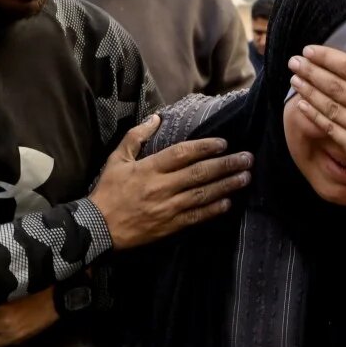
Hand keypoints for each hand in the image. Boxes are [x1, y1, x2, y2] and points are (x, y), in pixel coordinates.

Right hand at [90, 115, 252, 249]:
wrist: (97, 228)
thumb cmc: (107, 191)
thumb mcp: (116, 160)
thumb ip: (136, 137)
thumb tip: (156, 118)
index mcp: (149, 169)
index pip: (183, 154)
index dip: (205, 147)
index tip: (224, 143)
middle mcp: (161, 187)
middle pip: (199, 174)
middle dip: (226, 165)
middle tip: (247, 158)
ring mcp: (167, 208)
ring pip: (202, 195)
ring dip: (226, 185)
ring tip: (245, 177)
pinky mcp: (170, 226)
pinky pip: (196, 216)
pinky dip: (213, 209)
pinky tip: (229, 202)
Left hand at [289, 39, 345, 184]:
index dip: (330, 58)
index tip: (311, 50)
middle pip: (337, 85)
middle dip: (312, 70)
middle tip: (295, 60)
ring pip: (329, 105)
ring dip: (308, 89)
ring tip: (295, 76)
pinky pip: (329, 127)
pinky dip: (313, 113)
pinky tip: (302, 103)